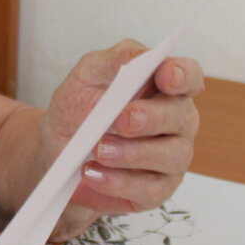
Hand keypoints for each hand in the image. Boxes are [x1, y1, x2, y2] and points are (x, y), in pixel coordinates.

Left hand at [38, 41, 202, 239]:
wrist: (56, 151)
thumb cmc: (79, 109)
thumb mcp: (88, 75)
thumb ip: (116, 59)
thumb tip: (141, 55)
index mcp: (164, 88)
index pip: (188, 77)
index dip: (182, 75)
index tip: (165, 75)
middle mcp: (176, 122)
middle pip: (180, 116)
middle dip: (151, 117)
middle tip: (121, 119)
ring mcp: (170, 158)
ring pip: (170, 156)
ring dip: (132, 153)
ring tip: (99, 150)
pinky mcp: (155, 190)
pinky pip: (148, 189)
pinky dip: (118, 181)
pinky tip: (93, 172)